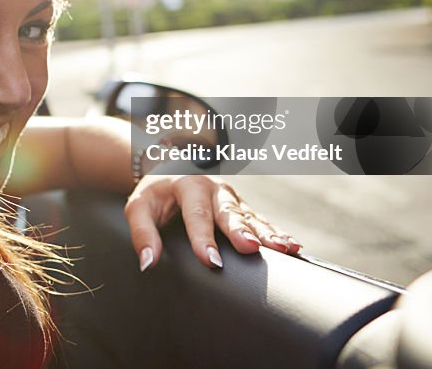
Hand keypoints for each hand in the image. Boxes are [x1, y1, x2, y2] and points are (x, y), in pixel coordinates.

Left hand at [124, 175, 300, 270]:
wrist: (170, 167)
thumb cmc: (154, 193)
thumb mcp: (138, 207)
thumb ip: (142, 233)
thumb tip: (148, 263)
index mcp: (187, 185)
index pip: (196, 215)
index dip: (203, 239)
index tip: (211, 261)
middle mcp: (214, 188)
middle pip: (229, 212)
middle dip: (241, 231)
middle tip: (251, 248)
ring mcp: (231, 197)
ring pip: (251, 215)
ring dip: (268, 232)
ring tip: (284, 248)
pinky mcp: (241, 206)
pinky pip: (261, 219)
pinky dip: (276, 232)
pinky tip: (292, 246)